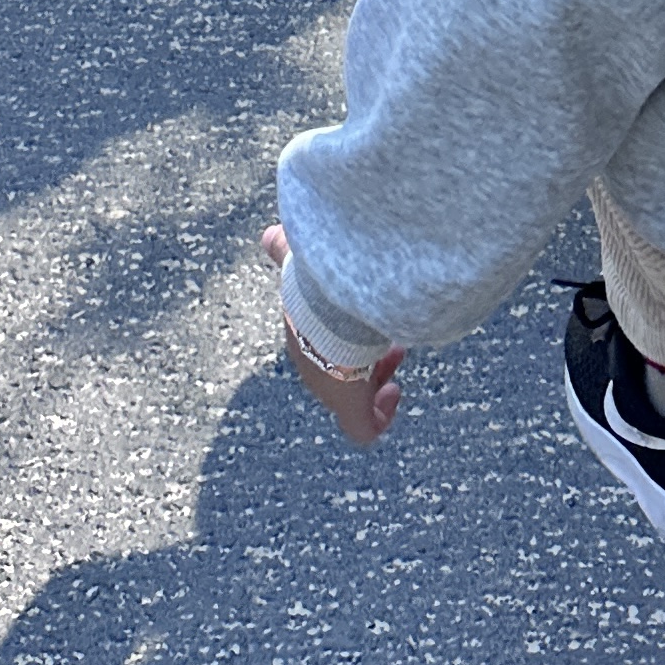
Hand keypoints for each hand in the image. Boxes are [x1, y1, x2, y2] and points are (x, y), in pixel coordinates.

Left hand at [263, 225, 404, 446]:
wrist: (328, 320)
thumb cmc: (316, 290)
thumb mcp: (295, 266)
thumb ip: (283, 250)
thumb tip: (269, 236)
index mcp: (303, 337)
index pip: (320, 345)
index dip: (345, 335)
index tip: (366, 320)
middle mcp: (314, 369)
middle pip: (340, 371)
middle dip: (366, 356)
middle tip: (389, 343)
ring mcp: (331, 394)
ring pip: (355, 396)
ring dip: (376, 378)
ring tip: (395, 356)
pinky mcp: (351, 413)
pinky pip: (365, 428)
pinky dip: (380, 416)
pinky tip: (393, 396)